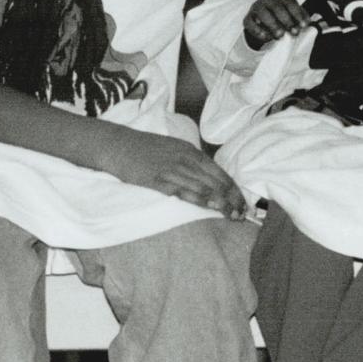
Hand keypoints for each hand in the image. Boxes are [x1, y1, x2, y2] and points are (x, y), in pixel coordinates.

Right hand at [105, 128, 246, 218]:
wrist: (119, 144)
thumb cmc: (147, 149)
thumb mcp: (175, 149)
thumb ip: (192, 162)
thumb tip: (210, 180)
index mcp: (191, 152)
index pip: (221, 173)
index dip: (234, 190)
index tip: (243, 204)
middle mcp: (186, 159)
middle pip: (216, 182)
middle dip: (232, 200)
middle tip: (241, 215)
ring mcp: (172, 169)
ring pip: (203, 186)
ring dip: (220, 203)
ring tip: (231, 216)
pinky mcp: (157, 179)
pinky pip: (182, 191)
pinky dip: (198, 199)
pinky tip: (209, 207)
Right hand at [244, 0, 308, 49]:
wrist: (263, 23)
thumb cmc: (280, 17)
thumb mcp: (292, 15)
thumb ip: (300, 17)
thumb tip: (308, 23)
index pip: (289, 1)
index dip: (297, 14)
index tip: (303, 25)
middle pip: (276, 6)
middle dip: (287, 20)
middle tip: (294, 32)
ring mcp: (255, 7)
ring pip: (262, 13)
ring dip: (273, 25)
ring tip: (280, 36)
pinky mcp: (247, 18)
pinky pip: (250, 23)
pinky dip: (258, 30)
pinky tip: (266, 37)